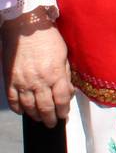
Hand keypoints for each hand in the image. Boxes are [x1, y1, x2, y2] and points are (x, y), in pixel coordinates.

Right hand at [2, 10, 71, 124]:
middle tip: (53, 123)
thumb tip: (69, 90)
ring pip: (29, 107)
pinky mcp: (10, 80)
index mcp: (55, 73)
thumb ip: (66, 73)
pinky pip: (13, 100)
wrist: (25, 28)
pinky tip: (24, 111)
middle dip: (51, 118)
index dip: (64, 110)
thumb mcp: (64, 54)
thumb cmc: (48, 38)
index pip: (62, 99)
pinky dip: (18, 109)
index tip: (64, 115)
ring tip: (40, 119)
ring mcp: (23, 82)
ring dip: (36, 116)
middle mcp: (39, 80)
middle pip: (46, 107)